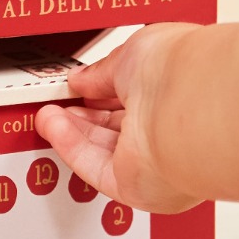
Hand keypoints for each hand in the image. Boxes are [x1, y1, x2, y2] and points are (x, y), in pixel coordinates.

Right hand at [36, 24, 201, 212]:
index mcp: (179, 94)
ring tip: (48, 112)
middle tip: (58, 101)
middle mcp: (170, 131)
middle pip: (117, 128)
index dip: (103, 90)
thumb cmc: (180, 71)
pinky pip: (94, 167)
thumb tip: (82, 78)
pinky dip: (71, 147)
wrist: (190, 104)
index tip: (79, 84)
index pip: (136, 96)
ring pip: (102, 150)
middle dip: (84, 114)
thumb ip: (103, 70)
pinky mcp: (135, 185)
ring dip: (72, 130)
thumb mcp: (133, 54)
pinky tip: (53, 126)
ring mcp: (153, 160)